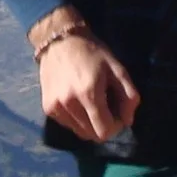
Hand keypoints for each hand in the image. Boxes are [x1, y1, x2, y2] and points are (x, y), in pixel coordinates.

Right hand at [29, 6, 140, 143]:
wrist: (59, 40)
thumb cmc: (92, 53)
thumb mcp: (117, 69)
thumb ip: (129, 96)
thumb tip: (128, 121)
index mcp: (89, 93)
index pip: (104, 132)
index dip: (115, 126)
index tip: (117, 112)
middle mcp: (69, 103)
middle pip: (92, 135)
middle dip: (103, 125)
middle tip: (106, 107)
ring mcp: (56, 107)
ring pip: (79, 132)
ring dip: (89, 124)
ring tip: (91, 103)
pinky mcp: (48, 107)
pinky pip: (68, 125)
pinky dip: (77, 119)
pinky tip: (78, 101)